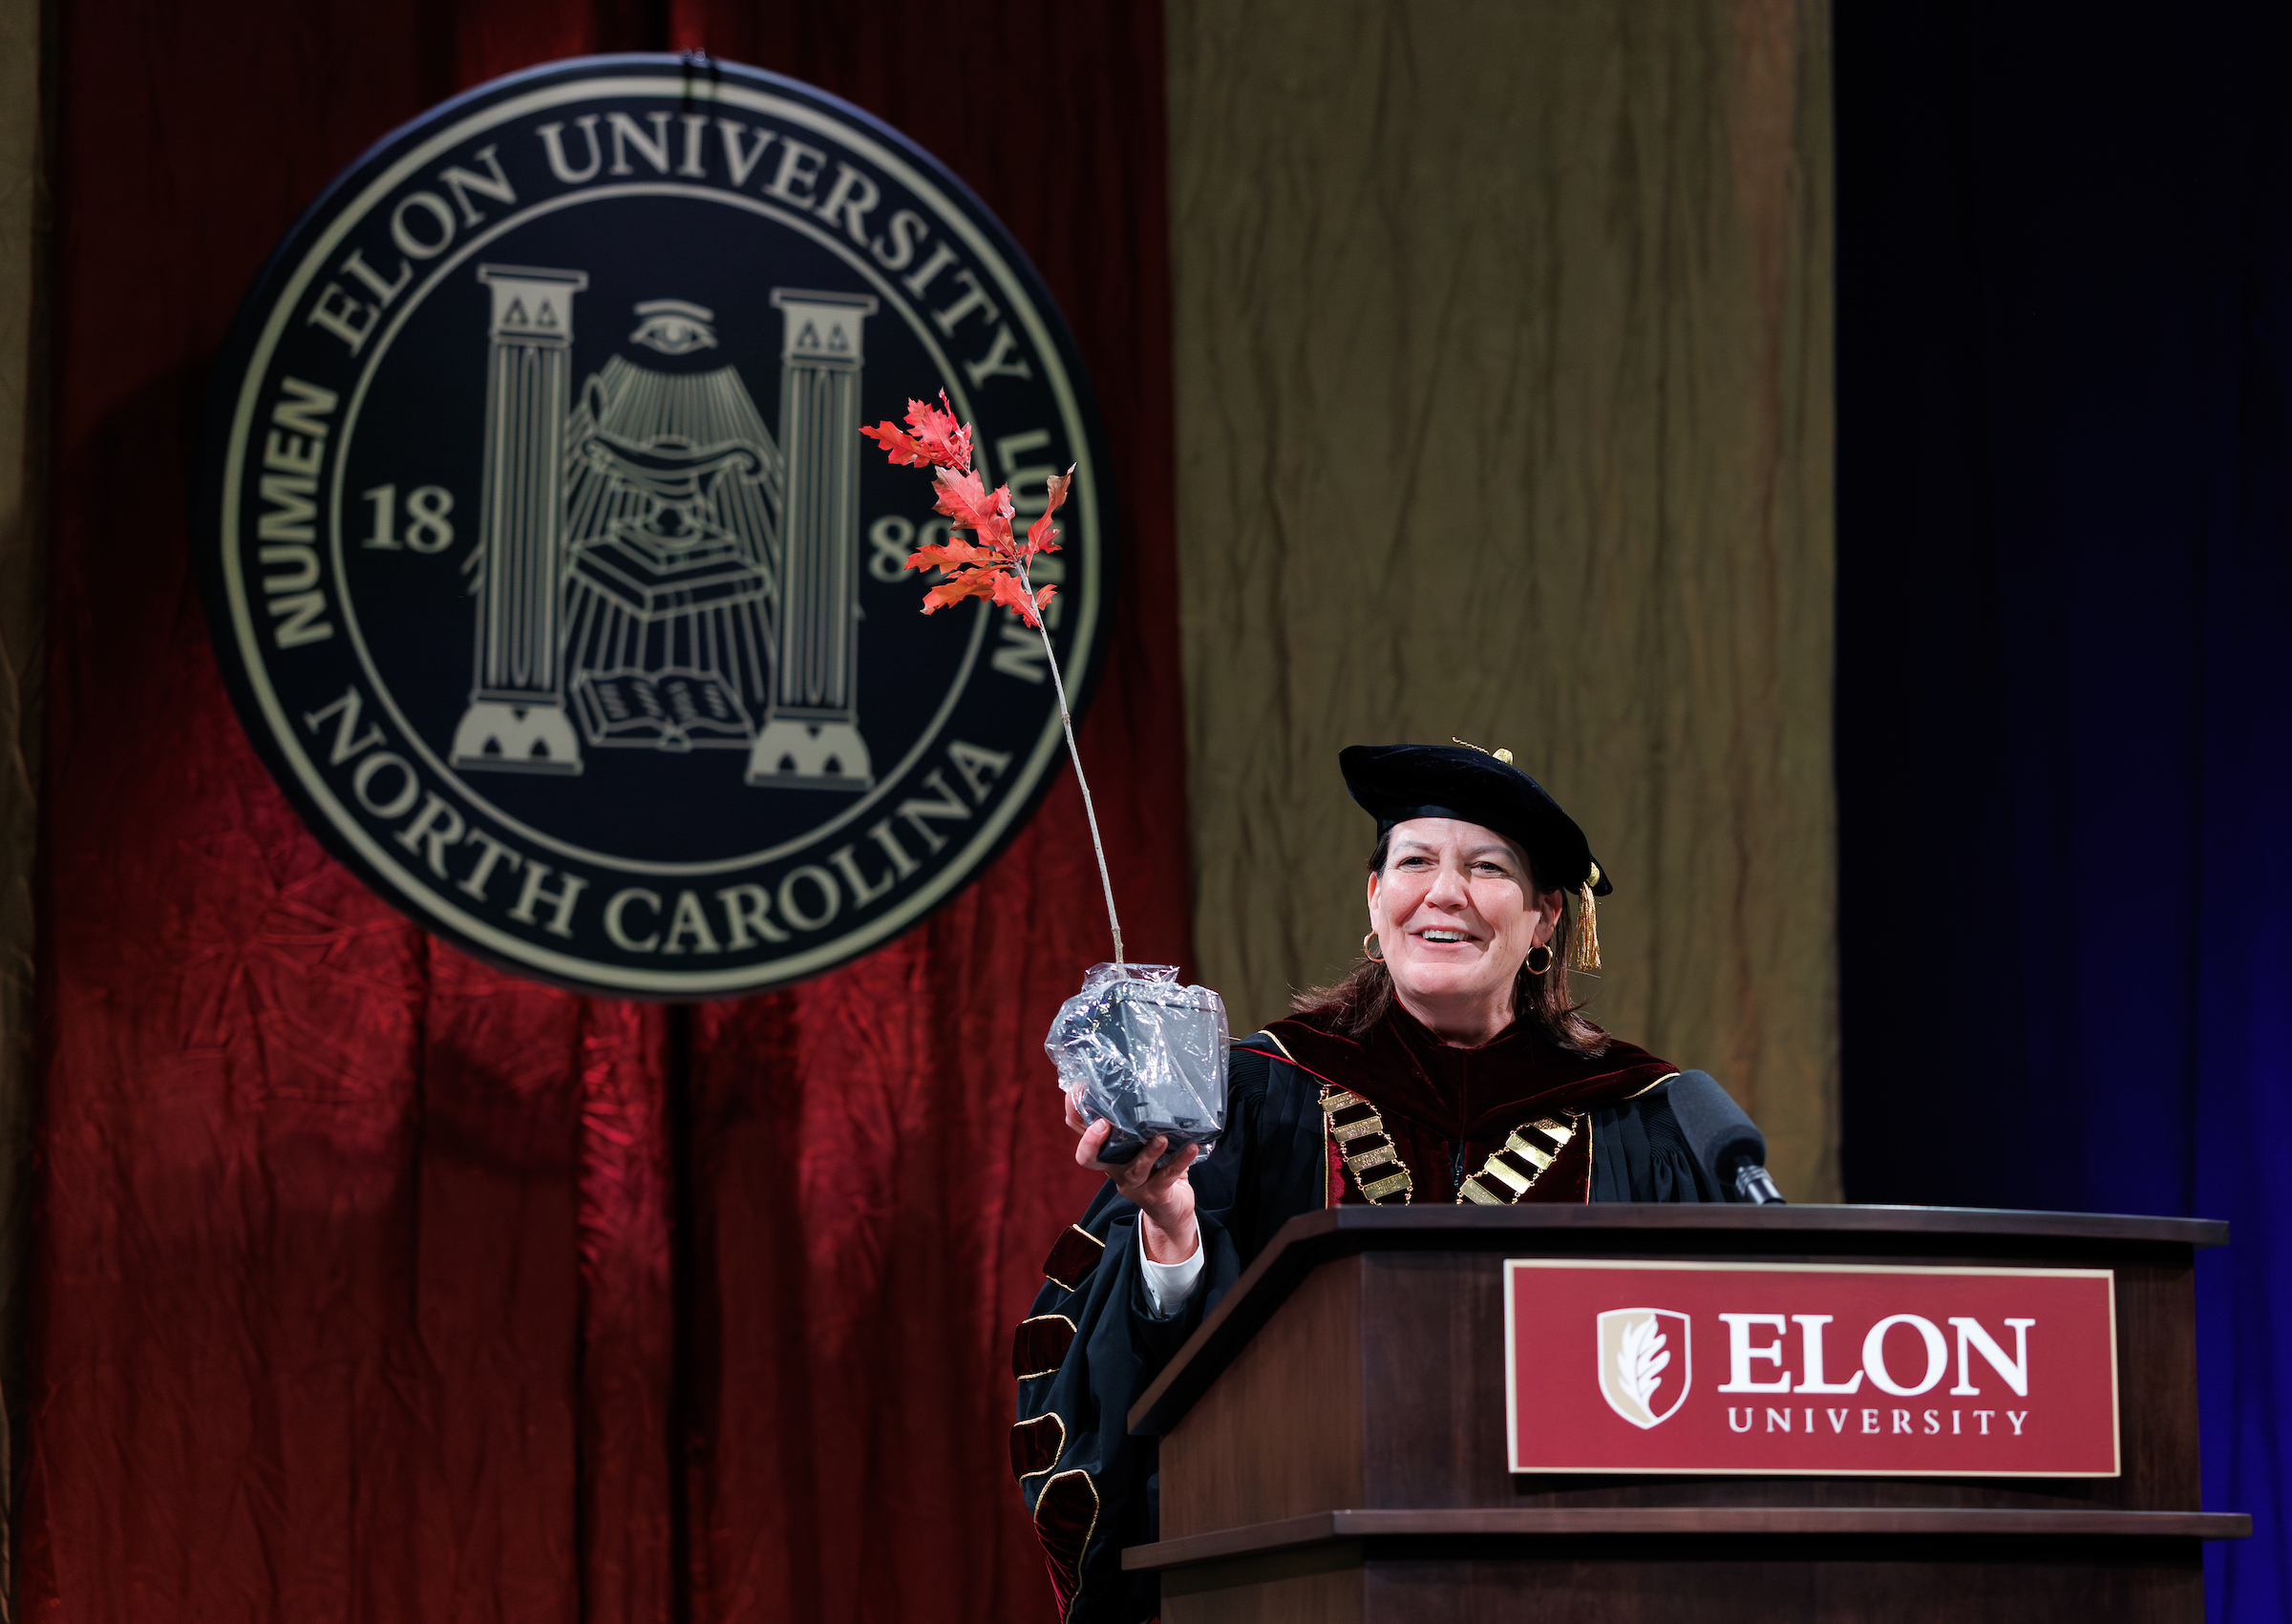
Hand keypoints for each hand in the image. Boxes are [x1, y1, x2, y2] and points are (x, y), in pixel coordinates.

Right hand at [1064, 1094, 1199, 1263]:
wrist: (1170, 1209)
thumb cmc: (1155, 1167)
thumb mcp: (1141, 1142)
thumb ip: (1138, 1120)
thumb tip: (1141, 1075)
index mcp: (1107, 1153)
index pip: (1079, 1131)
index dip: (1073, 1114)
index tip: (1077, 1089)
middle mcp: (1114, 1169)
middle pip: (1089, 1158)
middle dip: (1091, 1141)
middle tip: (1102, 1124)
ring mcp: (1133, 1183)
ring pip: (1134, 1169)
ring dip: (1147, 1152)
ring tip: (1160, 1138)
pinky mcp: (1155, 1193)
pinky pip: (1168, 1176)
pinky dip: (1180, 1160)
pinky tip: (1191, 1147)